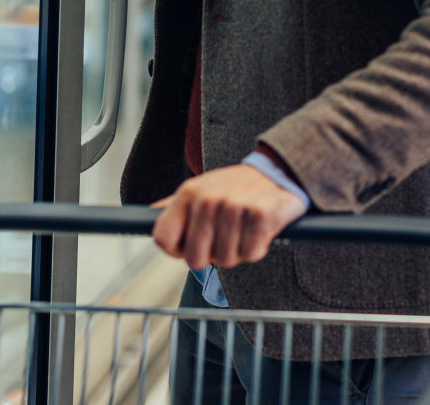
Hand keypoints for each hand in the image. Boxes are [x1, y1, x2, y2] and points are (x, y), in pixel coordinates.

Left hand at [151, 164, 308, 269]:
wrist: (280, 170)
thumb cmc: (238, 187)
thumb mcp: (203, 188)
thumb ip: (176, 205)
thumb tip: (150, 214)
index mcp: (189, 193)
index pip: (163, 238)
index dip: (177, 251)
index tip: (191, 247)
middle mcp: (208, 199)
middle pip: (195, 258)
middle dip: (213, 256)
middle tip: (226, 238)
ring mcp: (234, 206)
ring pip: (226, 259)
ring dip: (239, 251)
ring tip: (245, 230)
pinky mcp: (260, 215)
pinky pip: (251, 254)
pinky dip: (258, 248)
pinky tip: (261, 230)